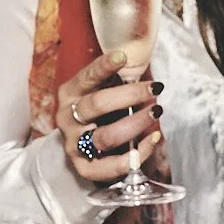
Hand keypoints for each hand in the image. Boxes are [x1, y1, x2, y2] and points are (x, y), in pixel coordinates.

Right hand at [53, 51, 162, 186]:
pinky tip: (152, 139)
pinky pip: (112, 165)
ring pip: (106, 136)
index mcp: (70, 93)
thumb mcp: (102, 90)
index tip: (123, 56)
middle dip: (129, 95)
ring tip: (155, 112)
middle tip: (154, 88)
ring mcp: (74, 144)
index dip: (104, 67)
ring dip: (135, 124)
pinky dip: (137, 153)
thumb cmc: (99, 112)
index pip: (86, 77)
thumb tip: (140, 60)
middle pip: (97, 105)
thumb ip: (115, 79)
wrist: (80, 148)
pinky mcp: (85, 167)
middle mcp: (68, 118)